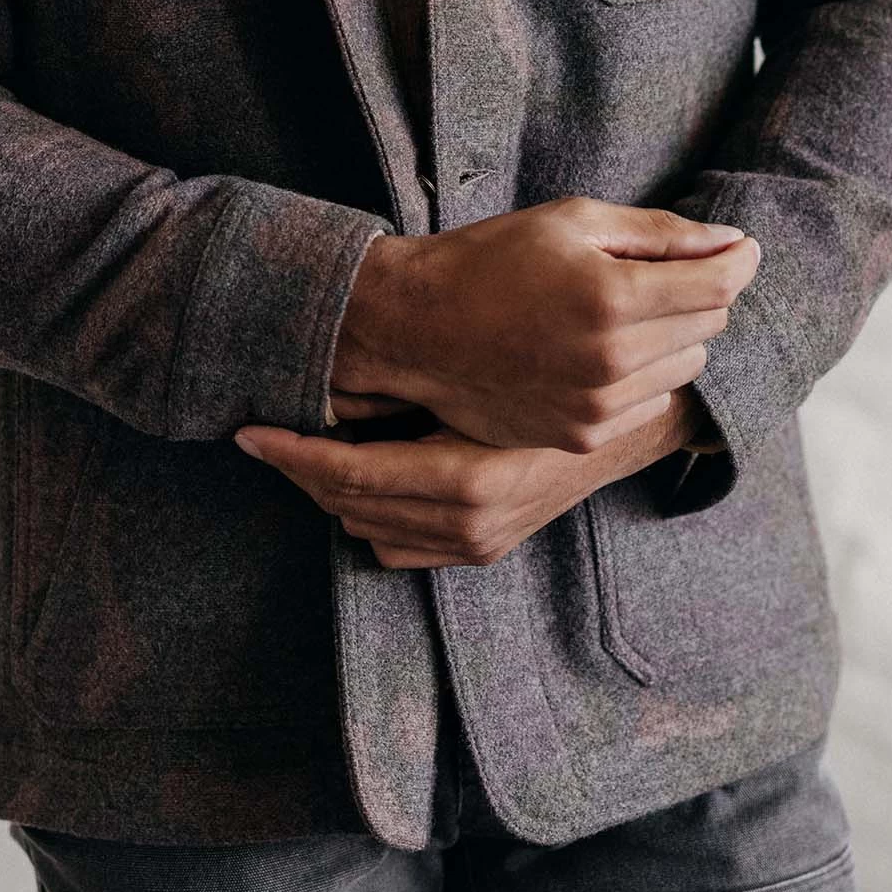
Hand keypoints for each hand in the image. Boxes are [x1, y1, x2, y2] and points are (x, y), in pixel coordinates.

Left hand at [233, 387, 708, 568]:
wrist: (640, 418)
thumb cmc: (564, 365)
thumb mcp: (502, 356)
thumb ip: (428, 355)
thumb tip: (349, 342)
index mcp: (470, 478)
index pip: (351, 476)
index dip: (292, 452)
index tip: (250, 429)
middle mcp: (470, 523)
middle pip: (348, 506)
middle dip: (298, 469)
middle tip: (262, 432)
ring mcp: (478, 543)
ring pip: (366, 530)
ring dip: (328, 491)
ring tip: (300, 446)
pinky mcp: (485, 550)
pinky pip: (397, 549)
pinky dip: (366, 516)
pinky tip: (356, 475)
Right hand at [328, 196, 759, 454]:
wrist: (418, 327)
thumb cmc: (493, 259)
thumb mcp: (573, 221)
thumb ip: (659, 233)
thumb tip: (730, 242)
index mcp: (612, 298)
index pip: (718, 285)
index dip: (738, 260)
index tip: (739, 247)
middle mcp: (612, 360)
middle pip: (709, 326)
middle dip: (696, 294)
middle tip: (654, 272)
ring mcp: (598, 406)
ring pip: (686, 368)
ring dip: (673, 337)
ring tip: (621, 313)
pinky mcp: (583, 434)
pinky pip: (652, 402)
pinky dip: (644, 375)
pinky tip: (601, 351)